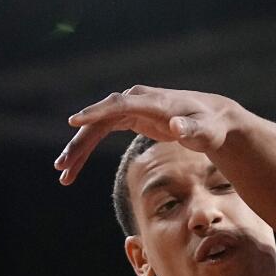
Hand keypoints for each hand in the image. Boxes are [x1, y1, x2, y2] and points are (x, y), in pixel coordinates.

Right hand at [55, 85, 240, 184]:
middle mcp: (137, 101)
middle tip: (63, 166)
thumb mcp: (207, 132)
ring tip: (63, 173)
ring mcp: (130, 108)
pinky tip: (75, 166)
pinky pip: (101, 132)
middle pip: (100, 119)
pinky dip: (87, 148)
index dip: (97, 113)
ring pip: (96, 128)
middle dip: (80, 143)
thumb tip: (176, 125)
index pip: (120, 105)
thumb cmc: (211, 127)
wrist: (212, 119)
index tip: (74, 122)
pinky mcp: (128, 117)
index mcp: (153, 102)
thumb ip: (193, 130)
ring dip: (78, 149)